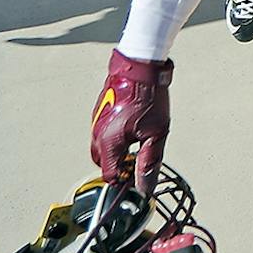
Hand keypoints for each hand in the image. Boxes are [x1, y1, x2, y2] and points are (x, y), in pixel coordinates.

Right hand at [91, 50, 171, 192]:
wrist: (140, 67)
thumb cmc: (148, 96)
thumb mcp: (156, 134)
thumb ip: (149, 162)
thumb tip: (145, 185)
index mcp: (109, 142)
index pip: (109, 176)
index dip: (124, 181)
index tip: (137, 178)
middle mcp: (97, 134)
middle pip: (103, 164)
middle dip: (119, 167)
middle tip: (138, 160)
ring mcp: (96, 122)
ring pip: (101, 149)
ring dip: (117, 152)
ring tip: (138, 142)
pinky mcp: (99, 112)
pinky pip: (102, 133)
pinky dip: (114, 138)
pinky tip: (131, 128)